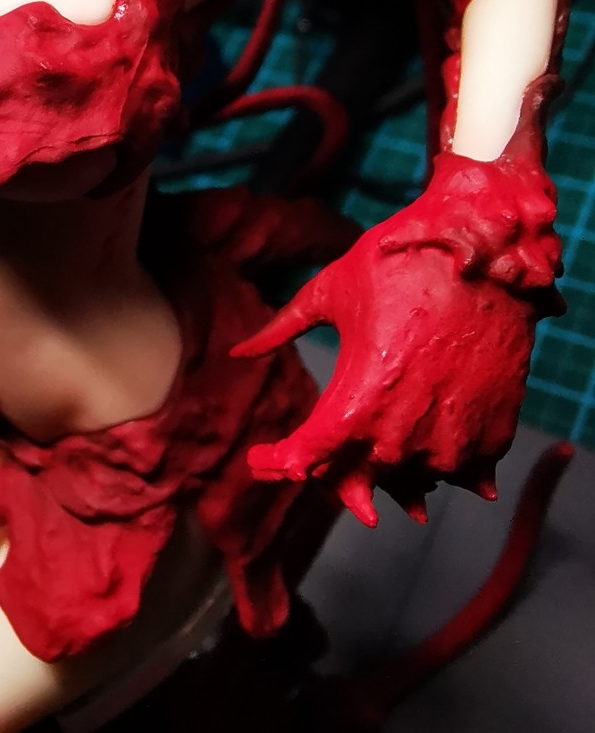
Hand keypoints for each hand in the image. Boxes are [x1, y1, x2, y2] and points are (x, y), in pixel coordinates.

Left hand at [230, 154, 560, 526]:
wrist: (487, 249)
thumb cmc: (400, 263)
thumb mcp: (329, 291)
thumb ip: (281, 329)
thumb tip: (239, 351)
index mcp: (355, 406)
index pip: (306, 461)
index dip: (277, 461)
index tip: (262, 458)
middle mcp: (401, 437)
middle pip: (355, 481)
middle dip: (331, 471)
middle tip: (315, 458)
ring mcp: (452, 442)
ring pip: (410, 483)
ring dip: (392, 473)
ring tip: (378, 452)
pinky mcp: (493, 436)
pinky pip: (461, 475)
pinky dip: (443, 464)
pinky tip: (429, 449)